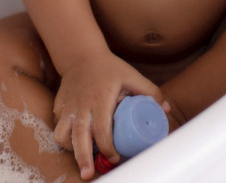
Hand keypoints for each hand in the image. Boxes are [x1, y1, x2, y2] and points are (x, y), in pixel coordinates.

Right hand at [51, 49, 168, 179]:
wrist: (82, 55)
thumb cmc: (110, 68)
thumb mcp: (132, 76)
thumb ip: (150, 92)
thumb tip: (166, 110)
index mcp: (101, 98)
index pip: (101, 128)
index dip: (107, 147)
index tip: (115, 158)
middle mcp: (82, 104)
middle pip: (79, 136)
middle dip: (83, 158)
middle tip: (88, 175)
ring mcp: (68, 106)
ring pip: (62, 133)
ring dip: (71, 149)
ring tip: (80, 160)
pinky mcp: (59, 106)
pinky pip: (58, 126)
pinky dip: (65, 137)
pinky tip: (75, 142)